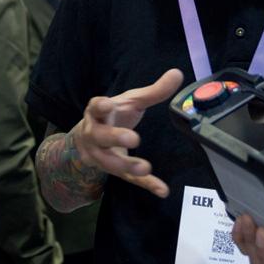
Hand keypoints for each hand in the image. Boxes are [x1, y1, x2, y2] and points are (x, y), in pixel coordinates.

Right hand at [70, 68, 183, 197]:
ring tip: (146, 167)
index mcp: (98, 113)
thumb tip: (177, 73)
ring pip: (110, 163)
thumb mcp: (131, 101)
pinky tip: (162, 189)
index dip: (100, 106)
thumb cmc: (113, 115)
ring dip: (127, 165)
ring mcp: (101, 155)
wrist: (86, 141)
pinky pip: (128, 179)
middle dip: (115, 138)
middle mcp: (95, 134)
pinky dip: (145, 184)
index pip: (96, 107)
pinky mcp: (114, 171)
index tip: (108, 104)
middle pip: (101, 137)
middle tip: (134, 138)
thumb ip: (153, 91)